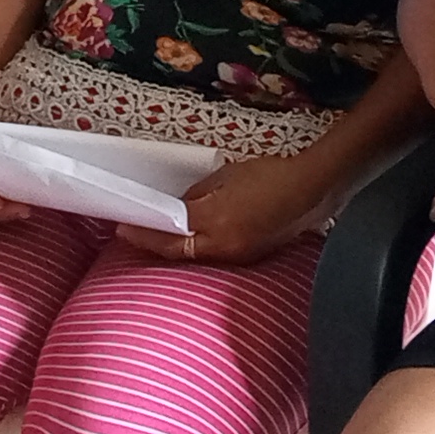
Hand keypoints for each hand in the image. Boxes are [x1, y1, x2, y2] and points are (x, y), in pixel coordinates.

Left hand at [120, 145, 337, 265]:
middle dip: (153, 244)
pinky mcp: (249, 258)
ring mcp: (238, 256)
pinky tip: (188, 240)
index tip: (123, 227)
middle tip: (131, 235)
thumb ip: (199, 194)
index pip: (171, 230)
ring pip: (195, 257)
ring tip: (154, 237)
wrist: (310, 191)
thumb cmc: (270, 175)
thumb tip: (181, 207)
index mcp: (218, 220)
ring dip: (173, 248)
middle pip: (179, 251)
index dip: (145, 231)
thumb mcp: (227, 177)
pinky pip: (214, 256)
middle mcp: (225, 245)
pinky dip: (196, 249)